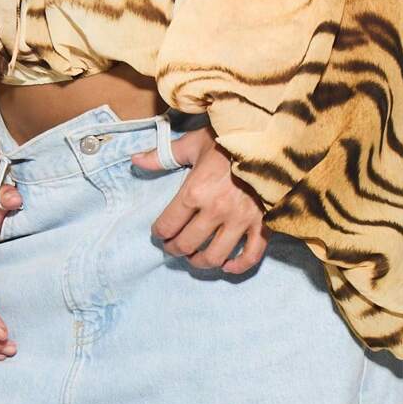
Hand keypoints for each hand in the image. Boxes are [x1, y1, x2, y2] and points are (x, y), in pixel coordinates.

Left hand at [130, 125, 270, 274]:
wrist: (267, 137)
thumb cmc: (227, 139)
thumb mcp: (193, 143)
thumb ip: (163, 155)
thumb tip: (135, 160)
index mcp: (196, 191)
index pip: (168, 224)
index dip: (159, 233)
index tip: (159, 233)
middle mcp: (216, 210)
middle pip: (187, 244)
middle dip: (174, 249)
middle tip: (172, 246)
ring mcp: (241, 220)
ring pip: (214, 257)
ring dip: (199, 262)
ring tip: (194, 257)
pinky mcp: (262, 224)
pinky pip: (251, 256)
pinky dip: (237, 267)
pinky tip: (226, 265)